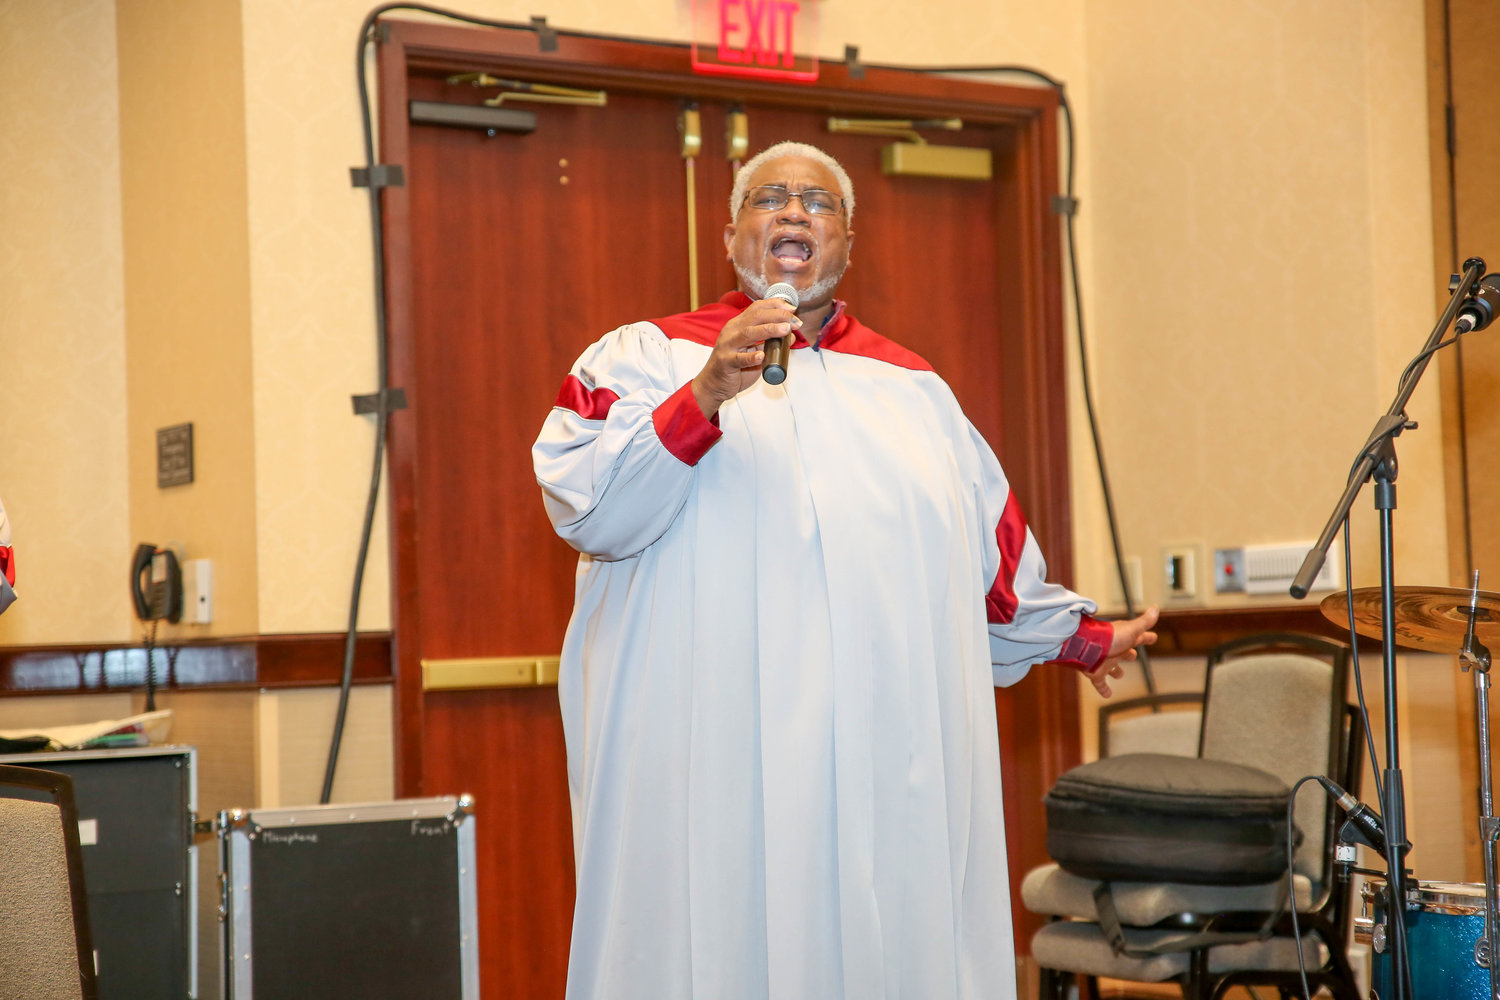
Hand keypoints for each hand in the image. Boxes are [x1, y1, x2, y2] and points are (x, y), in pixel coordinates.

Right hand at [691, 297, 800, 416]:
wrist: (713, 384)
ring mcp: (727, 345)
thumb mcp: (754, 351)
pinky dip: (751, 357)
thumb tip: (791, 335)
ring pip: (748, 333)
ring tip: (785, 330)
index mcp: (738, 324)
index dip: (775, 305)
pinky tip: (762, 356)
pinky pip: (739, 358)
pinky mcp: (725, 362)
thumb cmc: (735, 367)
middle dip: (778, 316)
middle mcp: (732, 331)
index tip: (792, 309)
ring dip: (769, 330)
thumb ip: (770, 342)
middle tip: (795, 321)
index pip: (757, 308)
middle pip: (755, 316)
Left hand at [1087, 606, 1158, 697]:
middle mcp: (1114, 650)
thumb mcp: (1132, 629)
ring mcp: (1104, 661)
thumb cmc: (1111, 637)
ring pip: (1111, 667)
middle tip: (1133, 655)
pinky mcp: (1096, 672)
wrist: (1088, 646)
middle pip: (1123, 652)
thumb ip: (1144, 621)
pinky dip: (1104, 689)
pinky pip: (1100, 683)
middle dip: (1128, 654)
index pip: (1138, 638)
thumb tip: (1156, 608)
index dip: (1146, 637)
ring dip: (1116, 671)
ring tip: (1119, 675)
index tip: (1153, 637)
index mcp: (1124, 639)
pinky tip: (1108, 695)